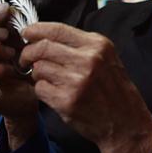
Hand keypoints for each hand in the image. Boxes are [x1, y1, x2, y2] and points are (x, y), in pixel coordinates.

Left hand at [20, 22, 151, 152]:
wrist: (126, 123)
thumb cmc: (113, 90)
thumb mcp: (106, 58)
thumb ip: (79, 45)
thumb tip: (45, 36)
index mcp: (97, 45)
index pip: (57, 29)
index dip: (35, 29)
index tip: (26, 33)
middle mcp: (88, 60)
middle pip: (42, 47)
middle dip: (27, 53)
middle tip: (25, 59)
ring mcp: (77, 81)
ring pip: (38, 68)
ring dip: (37, 74)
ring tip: (49, 80)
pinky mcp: (67, 101)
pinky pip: (40, 88)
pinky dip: (42, 90)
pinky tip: (54, 93)